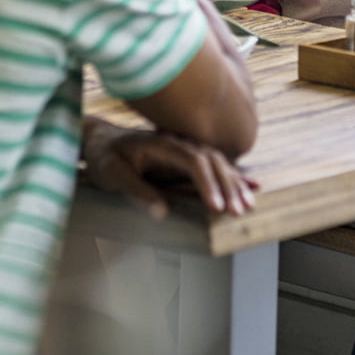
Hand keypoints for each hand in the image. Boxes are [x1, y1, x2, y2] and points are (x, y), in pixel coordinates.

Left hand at [82, 120, 258, 218]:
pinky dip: (234, 177)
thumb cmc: (106, 158)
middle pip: (212, 160)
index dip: (207, 183)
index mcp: (162, 144)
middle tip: (237, 212)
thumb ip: (137, 191)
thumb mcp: (112, 174)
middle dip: (228, 186)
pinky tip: (252, 186)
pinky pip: (215, 168)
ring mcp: (185, 150)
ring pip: (218, 164)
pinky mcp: (187, 161)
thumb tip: (162, 212)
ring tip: (248, 206)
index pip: (193, 160)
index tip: (215, 207)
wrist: (102, 142)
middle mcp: (179, 143)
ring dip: (234, 184)